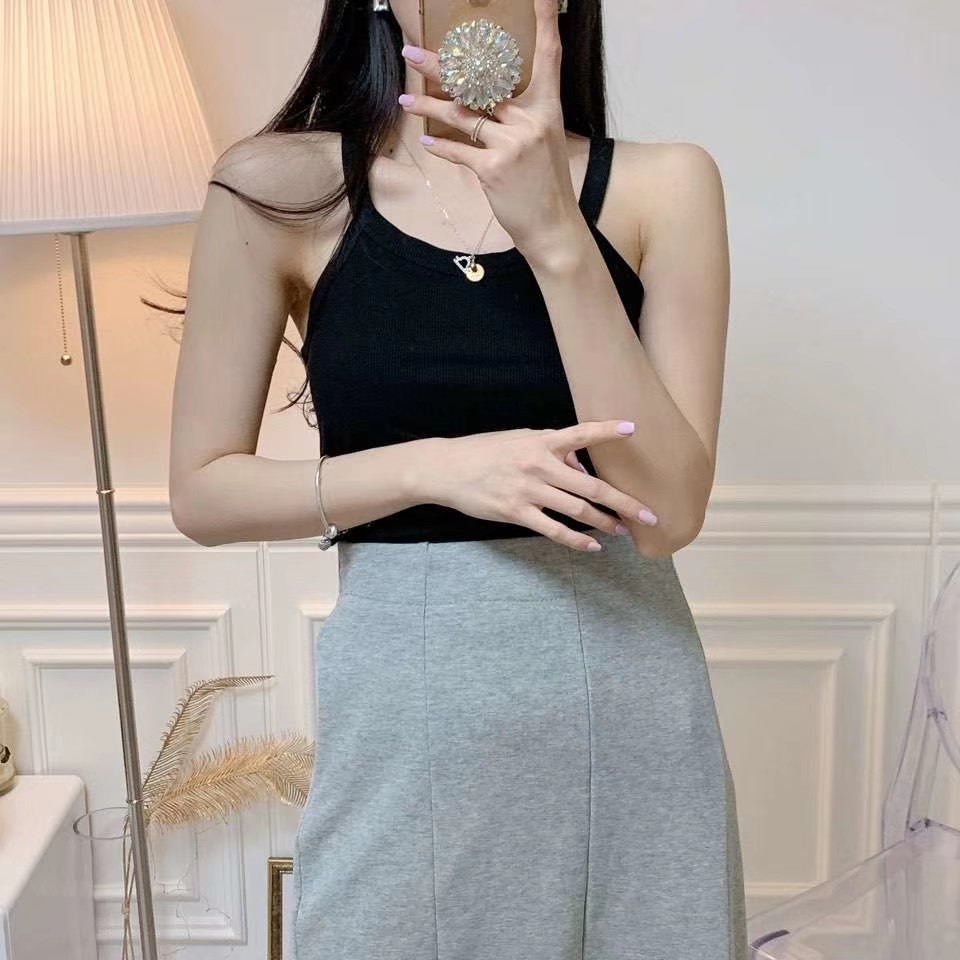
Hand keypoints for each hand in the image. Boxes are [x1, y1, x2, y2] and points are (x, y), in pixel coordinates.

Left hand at [399, 0, 586, 265]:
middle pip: (481, 82)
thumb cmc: (546, 185)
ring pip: (462, 116)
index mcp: (547, 109)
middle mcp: (530, 120)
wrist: (553, 227)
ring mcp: (511, 145)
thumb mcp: (544, 143)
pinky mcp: (493, 170)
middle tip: (412, 53)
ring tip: (406, 100)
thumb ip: (521, 118)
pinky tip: (429, 144)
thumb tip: (487, 101)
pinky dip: (443, 148)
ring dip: (429, 107)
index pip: (549, 56)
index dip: (544, 22)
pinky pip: (460, 151)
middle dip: (442, 67)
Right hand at [417, 420, 659, 551]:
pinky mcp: (516, 512)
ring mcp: (529, 491)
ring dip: (605, 523)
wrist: (446, 469)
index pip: (581, 433)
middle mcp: (539, 465)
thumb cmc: (483, 451)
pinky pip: (554, 530)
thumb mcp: (518, 438)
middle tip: (649, 515)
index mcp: (541, 441)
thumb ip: (551, 447)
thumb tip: (580, 465)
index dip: (608, 430)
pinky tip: (593, 546)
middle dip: (623, 502)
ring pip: (577, 510)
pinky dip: (576, 540)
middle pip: (591, 486)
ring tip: (624, 532)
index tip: (634, 429)